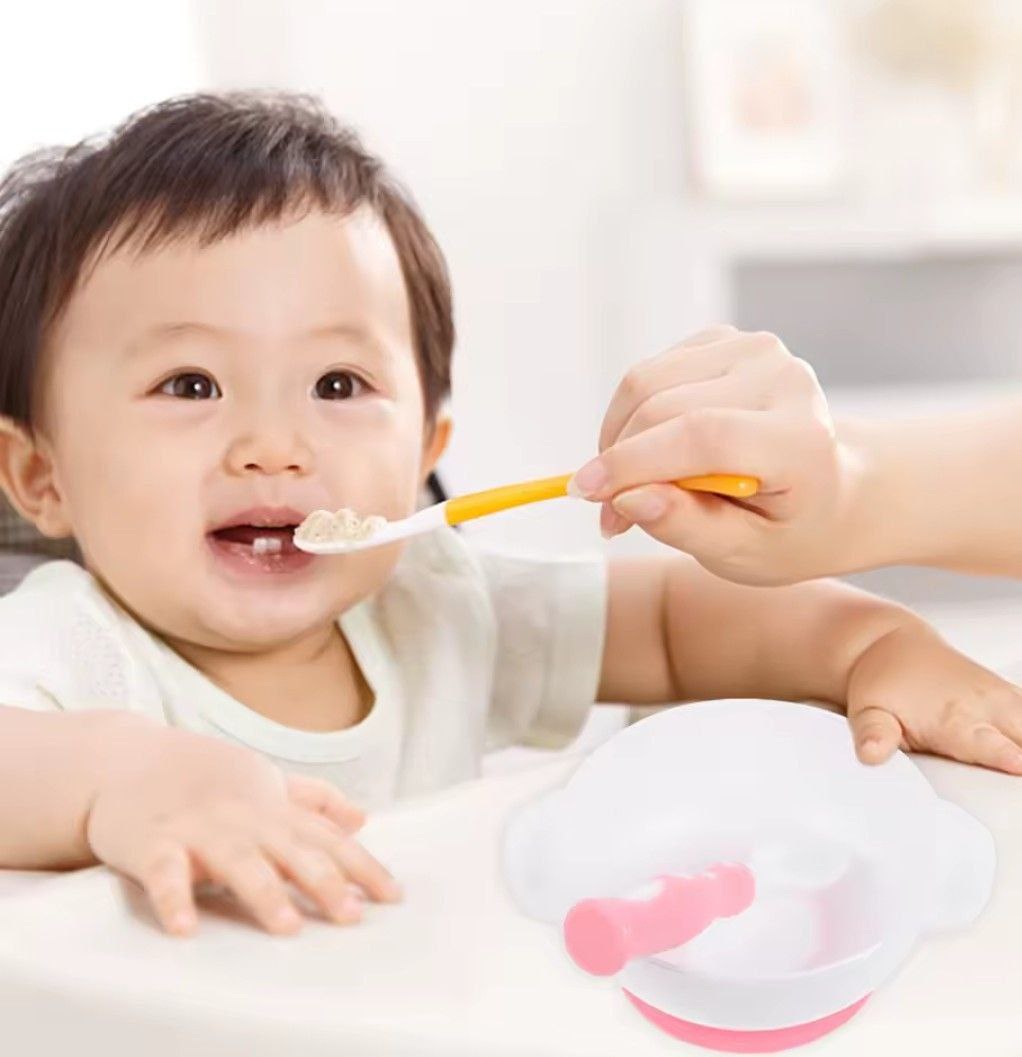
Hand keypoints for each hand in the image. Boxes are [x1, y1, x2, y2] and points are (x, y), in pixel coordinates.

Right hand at [86, 724, 399, 935]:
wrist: (125, 759)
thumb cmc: (202, 776)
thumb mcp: (264, 780)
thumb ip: (313, 801)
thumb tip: (362, 818)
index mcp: (271, 808)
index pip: (326, 838)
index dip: (361, 866)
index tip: (393, 895)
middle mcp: (242, 816)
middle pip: (291, 850)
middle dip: (324, 881)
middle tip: (351, 914)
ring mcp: (197, 828)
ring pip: (236, 860)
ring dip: (263, 893)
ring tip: (287, 926)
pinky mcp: (151, 842)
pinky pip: (163, 872)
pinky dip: (173, 898)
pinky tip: (185, 926)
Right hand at [571, 325, 856, 584]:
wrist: (832, 490)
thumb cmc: (790, 530)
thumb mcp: (746, 554)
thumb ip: (687, 527)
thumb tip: (626, 500)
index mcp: (801, 438)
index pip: (703, 435)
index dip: (635, 462)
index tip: (586, 493)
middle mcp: (784, 379)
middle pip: (663, 405)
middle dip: (617, 461)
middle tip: (608, 514)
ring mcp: (756, 350)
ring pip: (645, 382)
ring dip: (617, 437)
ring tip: (628, 486)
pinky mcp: (727, 340)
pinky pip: (649, 372)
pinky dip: (631, 416)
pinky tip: (649, 451)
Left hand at [846, 621, 1021, 774]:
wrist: (892, 647)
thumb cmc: (883, 685)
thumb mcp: (868, 711)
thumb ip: (873, 735)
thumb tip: (871, 755)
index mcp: (953, 719)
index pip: (991, 746)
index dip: (1010, 758)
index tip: (1019, 764)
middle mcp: (985, 707)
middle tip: (1019, 777)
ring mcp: (1003, 699)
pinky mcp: (1012, 696)